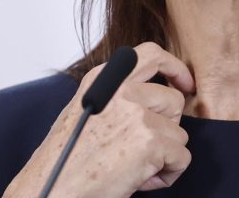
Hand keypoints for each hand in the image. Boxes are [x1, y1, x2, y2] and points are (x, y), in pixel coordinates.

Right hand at [4, 42, 195, 197]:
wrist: (54, 188)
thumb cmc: (66, 160)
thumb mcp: (87, 112)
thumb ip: (117, 98)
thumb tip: (153, 101)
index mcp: (105, 80)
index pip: (150, 54)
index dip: (174, 67)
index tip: (184, 82)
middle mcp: (122, 90)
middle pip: (174, 100)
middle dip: (167, 127)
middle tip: (145, 147)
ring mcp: (137, 114)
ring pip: (179, 133)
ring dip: (165, 155)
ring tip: (136, 168)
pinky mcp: (150, 141)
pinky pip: (181, 158)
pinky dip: (168, 174)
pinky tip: (141, 179)